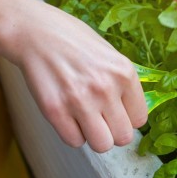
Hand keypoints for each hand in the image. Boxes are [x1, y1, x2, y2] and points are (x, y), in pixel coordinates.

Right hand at [0, 0, 147, 152]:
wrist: (36, 32)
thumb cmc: (74, 41)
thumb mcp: (110, 55)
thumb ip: (123, 83)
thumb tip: (132, 113)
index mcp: (124, 73)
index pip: (140, 119)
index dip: (127, 118)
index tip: (117, 111)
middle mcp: (105, 88)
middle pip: (123, 137)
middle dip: (112, 131)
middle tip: (101, 118)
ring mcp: (80, 101)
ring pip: (101, 145)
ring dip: (94, 136)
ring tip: (85, 118)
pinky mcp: (55, 111)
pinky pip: (74, 142)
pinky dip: (72, 133)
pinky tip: (68, 115)